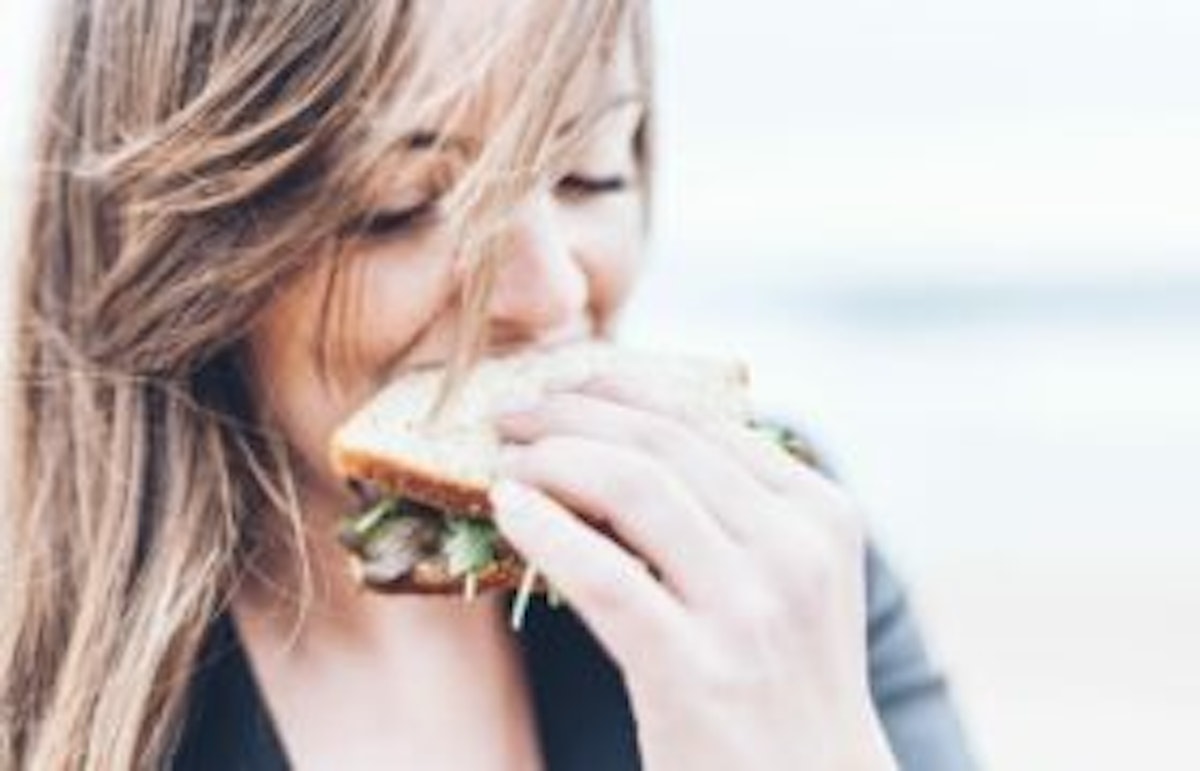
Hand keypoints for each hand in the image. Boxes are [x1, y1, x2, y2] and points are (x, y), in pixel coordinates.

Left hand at [491, 375, 897, 770]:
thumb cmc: (781, 682)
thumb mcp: (785, 580)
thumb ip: (731, 510)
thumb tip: (622, 439)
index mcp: (819, 511)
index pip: (704, 419)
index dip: (620, 390)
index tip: (565, 385)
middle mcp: (795, 547)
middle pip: (662, 441)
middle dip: (573, 413)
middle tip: (514, 413)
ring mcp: (751, 609)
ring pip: (633, 486)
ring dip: (552, 458)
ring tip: (505, 457)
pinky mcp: (696, 670)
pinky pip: (602, 575)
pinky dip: (543, 529)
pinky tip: (507, 508)